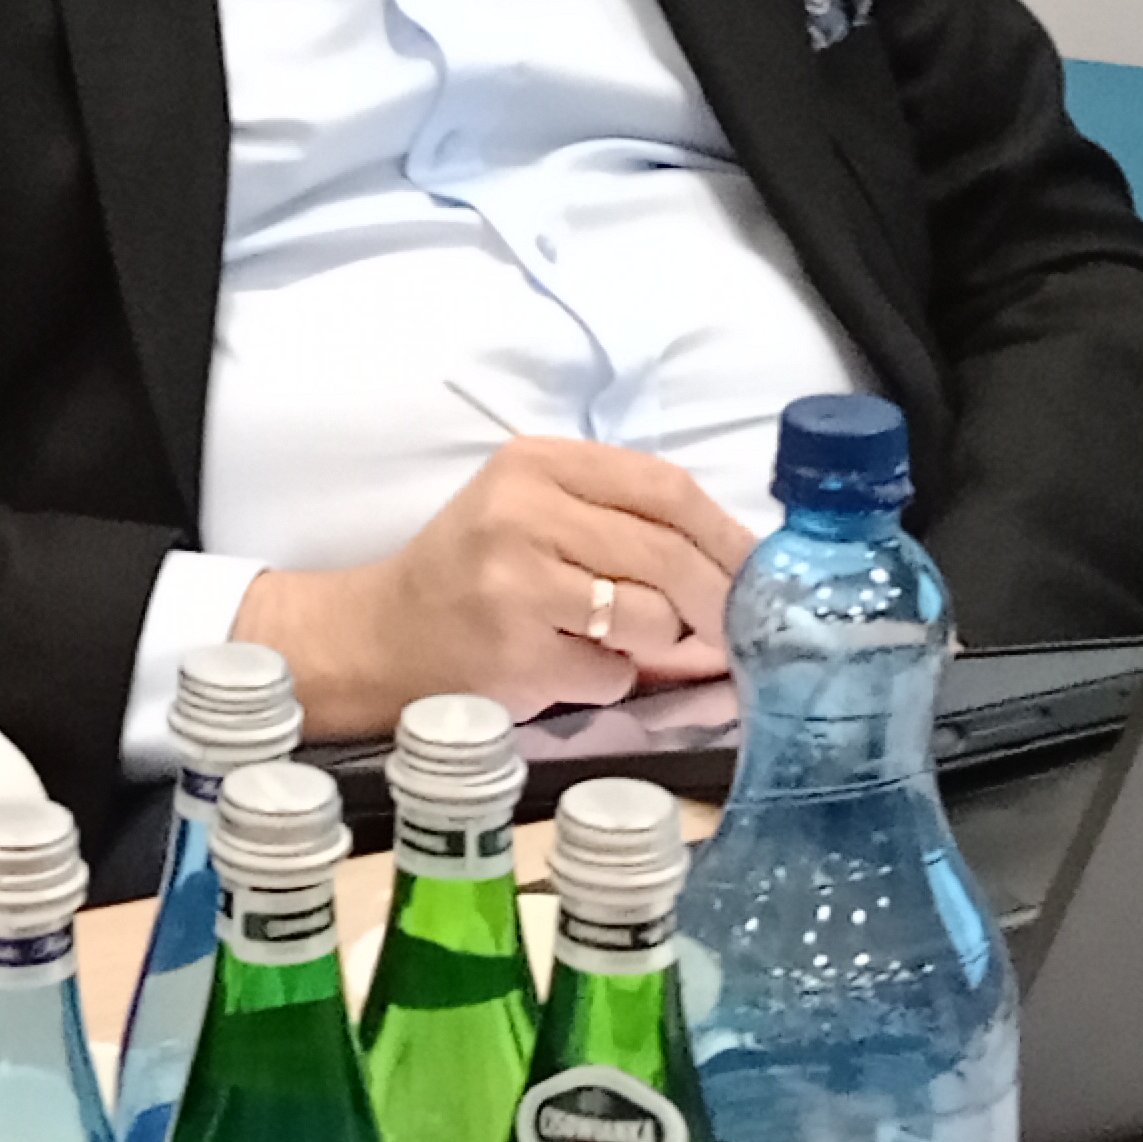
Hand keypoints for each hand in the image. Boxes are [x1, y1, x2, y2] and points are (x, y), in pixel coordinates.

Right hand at [233, 437, 757, 742]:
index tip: (760, 570)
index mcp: (536, 462)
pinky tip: (572, 666)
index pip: (663, 486)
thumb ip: (622, 520)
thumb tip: (740, 570)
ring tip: (622, 642)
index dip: (725, 532)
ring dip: (660, 643)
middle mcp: (523, 511)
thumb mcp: (534, 512)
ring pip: (651, 616)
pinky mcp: (517, 650)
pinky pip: (613, 672)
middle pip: (667, 551)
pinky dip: (611, 679)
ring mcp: (517, 582)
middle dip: (717, 597)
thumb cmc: (474, 571)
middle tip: (736, 627)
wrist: (381, 636)